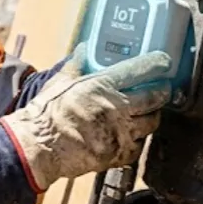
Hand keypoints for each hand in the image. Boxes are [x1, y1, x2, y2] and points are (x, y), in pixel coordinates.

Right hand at [0, 44, 171, 190]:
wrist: (38, 147)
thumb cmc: (46, 114)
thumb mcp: (60, 82)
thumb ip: (76, 65)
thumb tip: (84, 49)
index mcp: (101, 86)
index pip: (139, 70)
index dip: (157, 64)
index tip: (164, 62)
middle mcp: (115, 108)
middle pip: (154, 97)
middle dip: (163, 91)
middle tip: (163, 87)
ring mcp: (118, 133)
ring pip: (151, 123)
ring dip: (153, 115)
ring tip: (149, 111)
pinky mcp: (117, 154)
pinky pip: (139, 146)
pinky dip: (139, 140)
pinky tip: (133, 134)